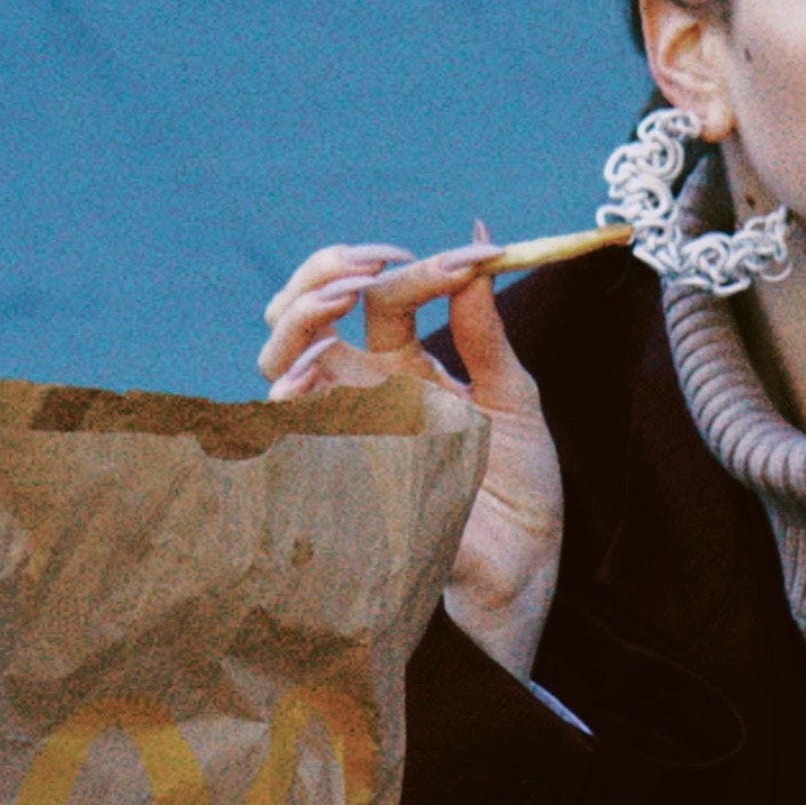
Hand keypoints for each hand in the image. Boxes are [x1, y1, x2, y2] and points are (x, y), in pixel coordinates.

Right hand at [258, 235, 564, 683]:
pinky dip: (290, 391)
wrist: (525, 567)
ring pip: (279, 361)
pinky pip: (287, 428)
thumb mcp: (512, 396)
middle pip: (303, 316)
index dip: (412, 266)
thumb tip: (483, 237)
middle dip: (323, 275)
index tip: (470, 258)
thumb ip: (487, 327)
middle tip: (371, 266)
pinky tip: (313, 370)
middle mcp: (364, 392)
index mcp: (405, 367)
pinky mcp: (339, 472)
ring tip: (342, 300)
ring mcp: (344, 430)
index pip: (380, 297)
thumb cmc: (521, 488)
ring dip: (300, 321)